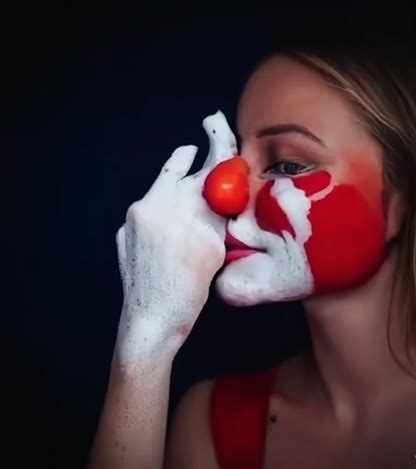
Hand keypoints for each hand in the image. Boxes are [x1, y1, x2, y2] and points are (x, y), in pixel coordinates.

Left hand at [114, 111, 237, 361]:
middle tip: (196, 150)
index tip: (215, 126)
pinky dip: (162, 209)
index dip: (214, 146)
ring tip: (186, 185)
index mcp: (176, 208)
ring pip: (160, 190)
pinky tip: (171, 223)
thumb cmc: (186, 291)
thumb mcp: (212, 250)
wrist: (150, 322)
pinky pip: (148, 211)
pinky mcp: (124, 234)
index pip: (202, 169)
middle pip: (173, 171)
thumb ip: (214, 215)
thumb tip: (217, 191)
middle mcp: (150, 206)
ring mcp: (132, 220)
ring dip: (174, 185)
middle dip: (188, 159)